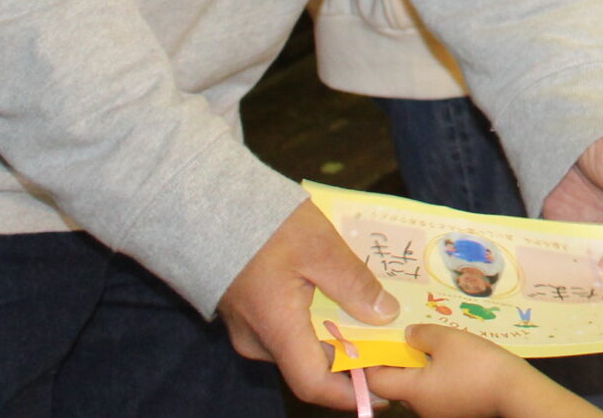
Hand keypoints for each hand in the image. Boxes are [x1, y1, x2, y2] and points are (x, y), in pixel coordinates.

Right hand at [216, 200, 398, 409]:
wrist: (211, 207)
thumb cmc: (267, 225)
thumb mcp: (321, 247)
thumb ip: (354, 283)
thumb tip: (386, 315)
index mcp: (276, 328)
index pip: (313, 384)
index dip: (350, 394)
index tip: (384, 393)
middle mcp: (259, 340)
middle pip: (311, 367)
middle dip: (352, 364)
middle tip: (391, 348)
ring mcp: (251, 329)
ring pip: (301, 348)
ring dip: (337, 341)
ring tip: (375, 323)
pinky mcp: (250, 315)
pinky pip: (289, 332)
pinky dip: (319, 327)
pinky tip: (344, 306)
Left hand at [362, 326, 552, 417]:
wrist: (515, 391)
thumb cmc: (478, 364)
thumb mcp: (448, 339)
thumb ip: (422, 335)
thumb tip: (408, 335)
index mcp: (412, 391)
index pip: (376, 380)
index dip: (373, 360)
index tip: (377, 341)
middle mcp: (420, 408)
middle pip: (397, 386)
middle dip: (400, 362)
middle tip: (408, 338)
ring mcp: (438, 412)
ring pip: (418, 389)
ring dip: (421, 369)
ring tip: (434, 346)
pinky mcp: (455, 412)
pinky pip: (436, 393)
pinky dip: (437, 377)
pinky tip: (453, 361)